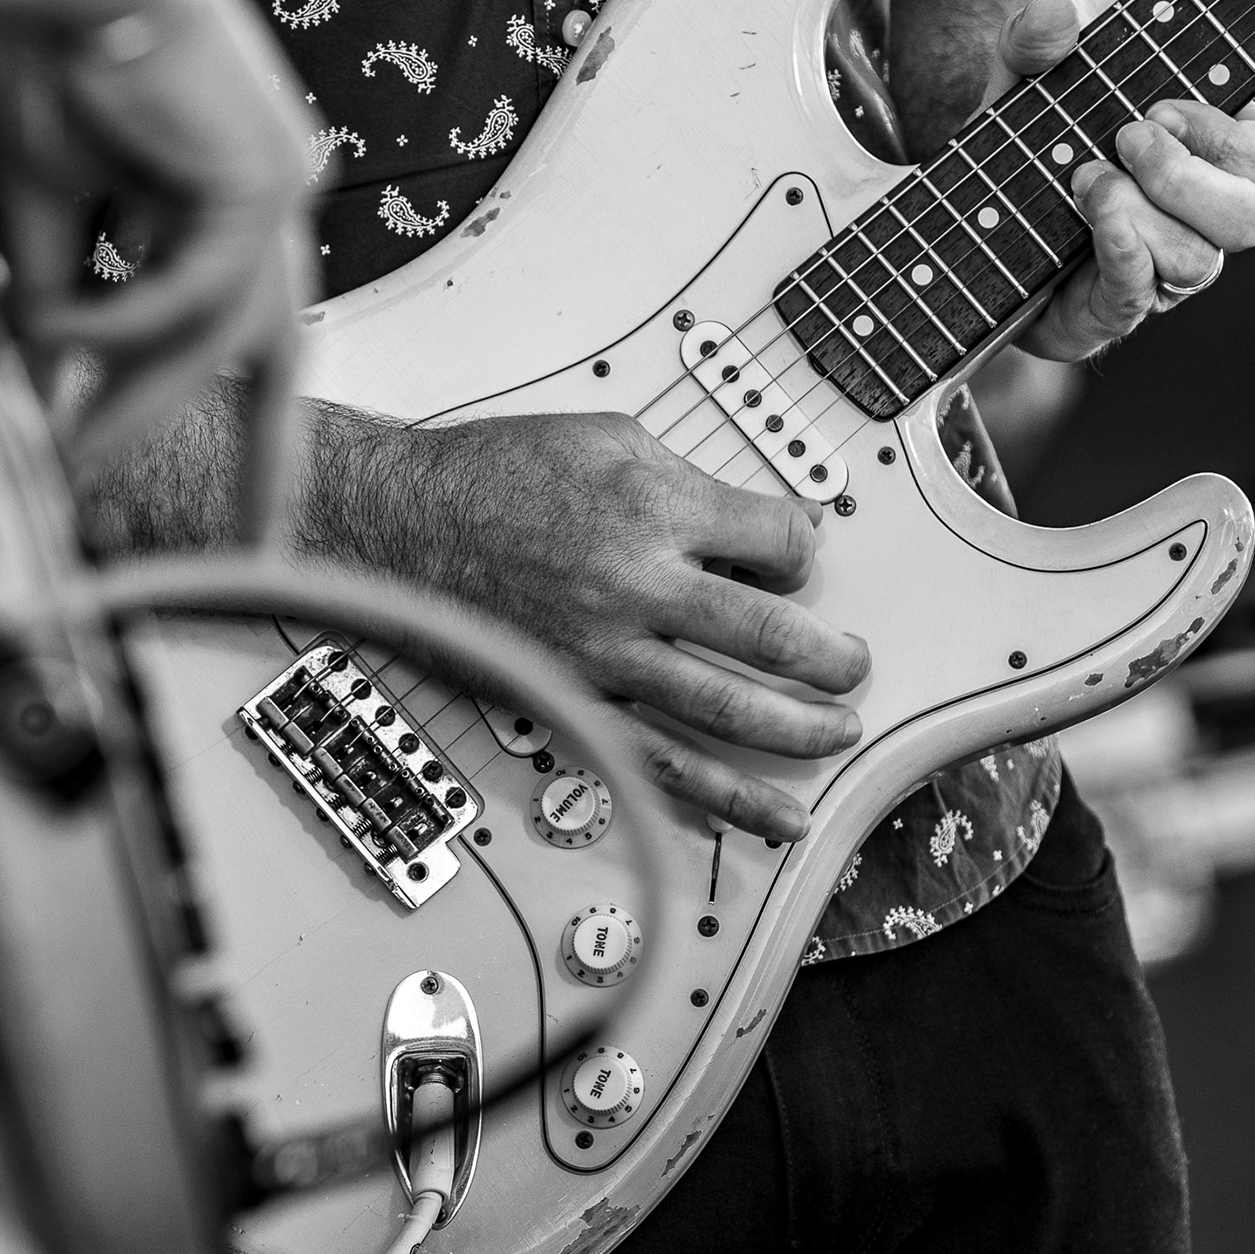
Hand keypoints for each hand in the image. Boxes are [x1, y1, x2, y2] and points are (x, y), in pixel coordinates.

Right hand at [0, 0, 313, 528]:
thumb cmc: (53, 59)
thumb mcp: (52, 208)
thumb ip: (62, 298)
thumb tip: (48, 384)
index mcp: (226, 207)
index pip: (247, 332)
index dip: (253, 419)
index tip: (255, 503)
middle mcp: (267, 207)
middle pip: (275, 358)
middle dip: (274, 459)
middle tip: (264, 552)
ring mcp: (277, 196)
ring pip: (219, 339)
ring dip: (138, 401)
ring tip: (66, 451)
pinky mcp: (264, 185)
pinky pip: (187, 296)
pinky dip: (115, 319)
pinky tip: (55, 322)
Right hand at [300, 408, 870, 839]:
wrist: (400, 523)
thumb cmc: (496, 473)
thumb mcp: (605, 436)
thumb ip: (691, 480)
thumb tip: (759, 528)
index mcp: (654, 506)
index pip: (778, 541)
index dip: (802, 552)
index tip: (793, 561)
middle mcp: (637, 585)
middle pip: (772, 635)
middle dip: (831, 658)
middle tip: (853, 665)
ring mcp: (605, 653)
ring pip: (730, 709)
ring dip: (802, 728)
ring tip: (840, 732)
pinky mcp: (574, 701)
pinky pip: (660, 761)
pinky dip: (726, 797)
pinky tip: (777, 817)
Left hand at [982, 0, 1254, 360]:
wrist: (970, 223)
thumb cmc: (1025, 148)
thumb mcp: (1023, 86)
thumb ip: (1035, 42)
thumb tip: (1053, 12)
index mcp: (1211, 162)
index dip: (1238, 138)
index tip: (1160, 107)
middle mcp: (1199, 224)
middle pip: (1253, 219)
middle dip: (1189, 176)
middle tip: (1125, 139)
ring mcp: (1159, 272)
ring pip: (1197, 261)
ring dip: (1142, 214)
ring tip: (1083, 181)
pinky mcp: (1112, 309)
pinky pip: (1139, 294)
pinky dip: (1124, 253)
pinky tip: (1097, 222)